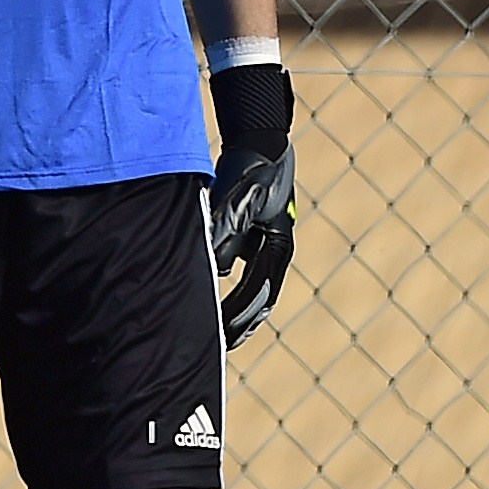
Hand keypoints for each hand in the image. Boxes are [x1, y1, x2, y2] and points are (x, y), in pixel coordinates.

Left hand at [206, 56, 296, 346]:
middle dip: (240, 323)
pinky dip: (229, 288)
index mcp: (279, 246)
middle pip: (259, 297)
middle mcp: (275, 249)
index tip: (222, 339)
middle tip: (220, 349)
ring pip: (253, 287)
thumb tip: (214, 273)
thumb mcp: (240, 202)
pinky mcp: (252, 234)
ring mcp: (266, 243)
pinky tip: (210, 299)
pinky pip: (240, 269)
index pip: (260, 293)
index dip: (240, 318)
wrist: (260, 139)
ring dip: (237, 311)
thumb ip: (227, 235)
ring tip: (219, 335)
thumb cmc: (251, 168)